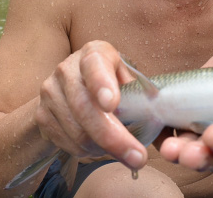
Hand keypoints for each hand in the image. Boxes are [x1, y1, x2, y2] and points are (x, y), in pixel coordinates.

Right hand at [35, 41, 148, 169]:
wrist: (71, 87)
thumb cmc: (111, 83)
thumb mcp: (128, 80)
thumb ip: (145, 96)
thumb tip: (170, 120)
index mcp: (94, 53)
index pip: (94, 64)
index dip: (102, 84)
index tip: (112, 104)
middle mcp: (67, 68)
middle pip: (84, 106)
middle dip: (113, 137)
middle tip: (138, 158)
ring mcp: (50, 91)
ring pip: (76, 130)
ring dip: (103, 149)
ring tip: (123, 152)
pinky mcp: (42, 115)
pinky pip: (66, 142)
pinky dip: (87, 152)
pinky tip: (99, 147)